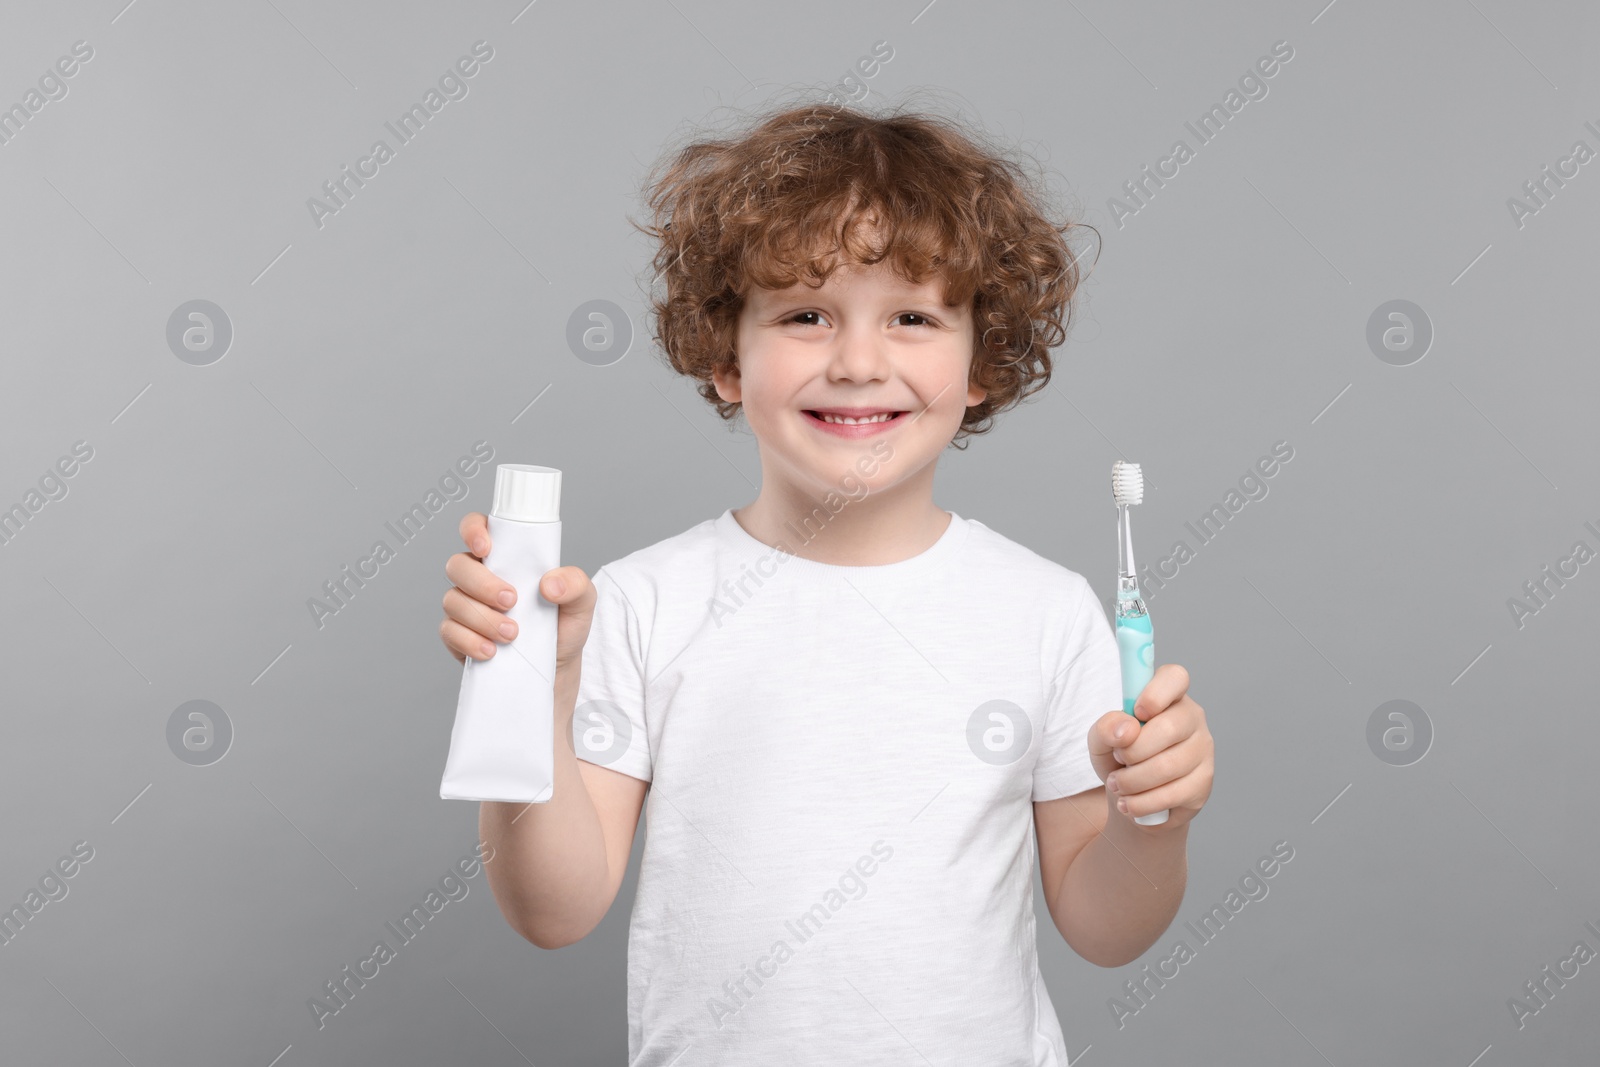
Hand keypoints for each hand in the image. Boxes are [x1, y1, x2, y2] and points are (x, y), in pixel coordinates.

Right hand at [439, 511, 595, 676]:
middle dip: (482, 583)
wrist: (557, 666)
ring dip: (482, 618)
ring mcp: (465, 606)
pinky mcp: (458, 636)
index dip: (473, 530)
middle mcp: (479, 578)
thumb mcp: (583, 601)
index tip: (486, 548)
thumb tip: (550, 584)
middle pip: (457, 565)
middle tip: (511, 601)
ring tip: (512, 634)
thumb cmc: (564, 625)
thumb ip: (575, 583)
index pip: (476, 528)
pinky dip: (469, 641)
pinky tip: (491, 651)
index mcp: (505, 557)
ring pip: (453, 600)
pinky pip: (449, 632)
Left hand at [1088, 664, 1213, 828]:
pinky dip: (1142, 803)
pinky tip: (1129, 803)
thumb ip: (1105, 727)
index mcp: (1168, 695)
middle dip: (1133, 751)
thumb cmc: (1120, 756)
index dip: (1156, 692)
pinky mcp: (1203, 783)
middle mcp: (1192, 718)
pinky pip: (1172, 795)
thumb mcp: (1101, 740)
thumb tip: (1126, 729)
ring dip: (1132, 782)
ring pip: (1168, 767)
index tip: (1138, 712)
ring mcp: (1202, 750)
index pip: (1175, 677)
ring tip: (1117, 785)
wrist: (1134, 796)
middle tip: (1118, 760)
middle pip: (1169, 728)